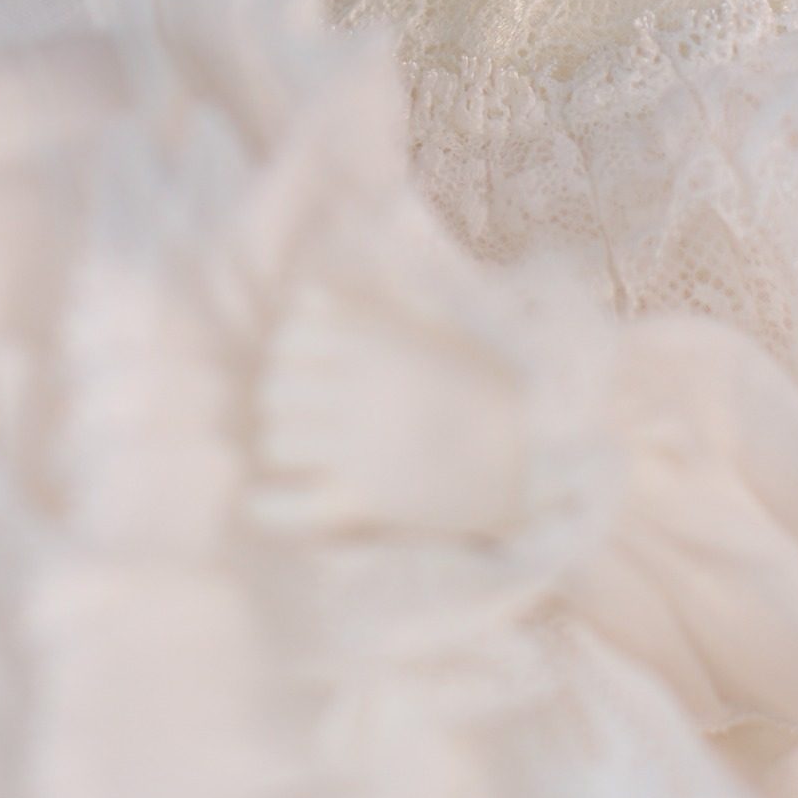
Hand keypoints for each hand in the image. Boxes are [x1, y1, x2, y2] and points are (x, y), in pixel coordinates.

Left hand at [251, 282, 524, 536]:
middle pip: (275, 388)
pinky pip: (292, 505)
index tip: (308, 366)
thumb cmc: (489, 390)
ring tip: (305, 454)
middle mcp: (357, 386)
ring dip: (283, 446)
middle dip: (284, 400)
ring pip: (276, 439)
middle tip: (307, 415)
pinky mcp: (365, 498)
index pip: (289, 336)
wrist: (534, 457)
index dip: (292, 351)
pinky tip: (263, 502)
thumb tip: (312, 289)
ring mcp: (358, 442)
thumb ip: (378, 303)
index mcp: (375, 342)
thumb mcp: (438, 329)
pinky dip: (270, 507)